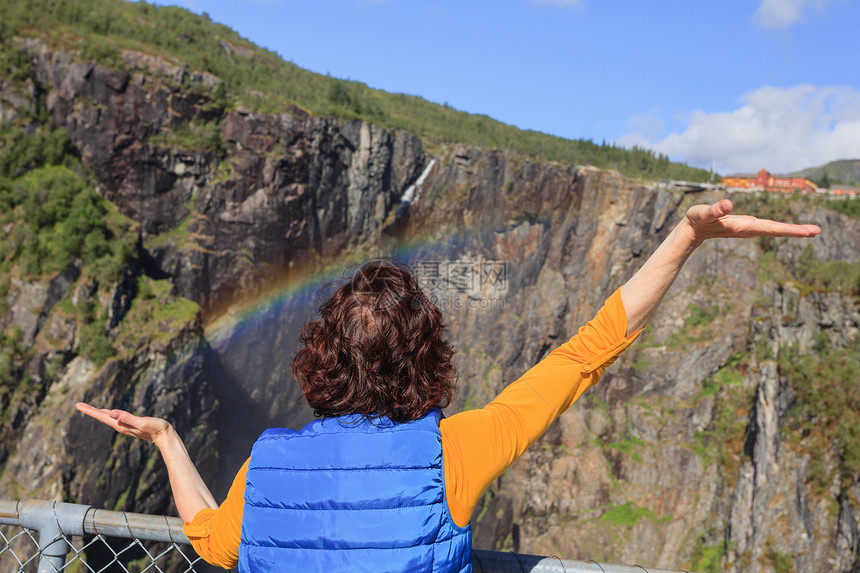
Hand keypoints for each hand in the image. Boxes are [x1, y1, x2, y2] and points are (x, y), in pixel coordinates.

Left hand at [75, 402, 171, 447]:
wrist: (164, 436)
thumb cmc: (155, 428)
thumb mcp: (141, 422)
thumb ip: (127, 418)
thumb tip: (113, 413)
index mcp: (120, 425)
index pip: (102, 416)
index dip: (90, 410)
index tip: (78, 405)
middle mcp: (120, 426)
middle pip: (102, 417)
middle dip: (90, 411)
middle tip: (78, 405)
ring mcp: (125, 426)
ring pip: (107, 418)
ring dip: (97, 413)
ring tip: (88, 408)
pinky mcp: (130, 425)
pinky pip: (115, 419)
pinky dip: (108, 414)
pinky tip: (108, 413)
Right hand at [681, 199, 820, 244]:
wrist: (692, 231)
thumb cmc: (696, 220)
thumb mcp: (703, 213)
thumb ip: (714, 209)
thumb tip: (728, 203)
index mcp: (742, 226)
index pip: (770, 228)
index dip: (789, 229)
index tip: (807, 232)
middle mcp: (749, 228)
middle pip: (776, 230)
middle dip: (796, 231)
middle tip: (817, 231)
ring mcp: (748, 228)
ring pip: (774, 229)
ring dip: (792, 230)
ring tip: (810, 231)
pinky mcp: (746, 226)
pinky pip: (768, 227)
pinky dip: (781, 228)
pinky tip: (788, 229)